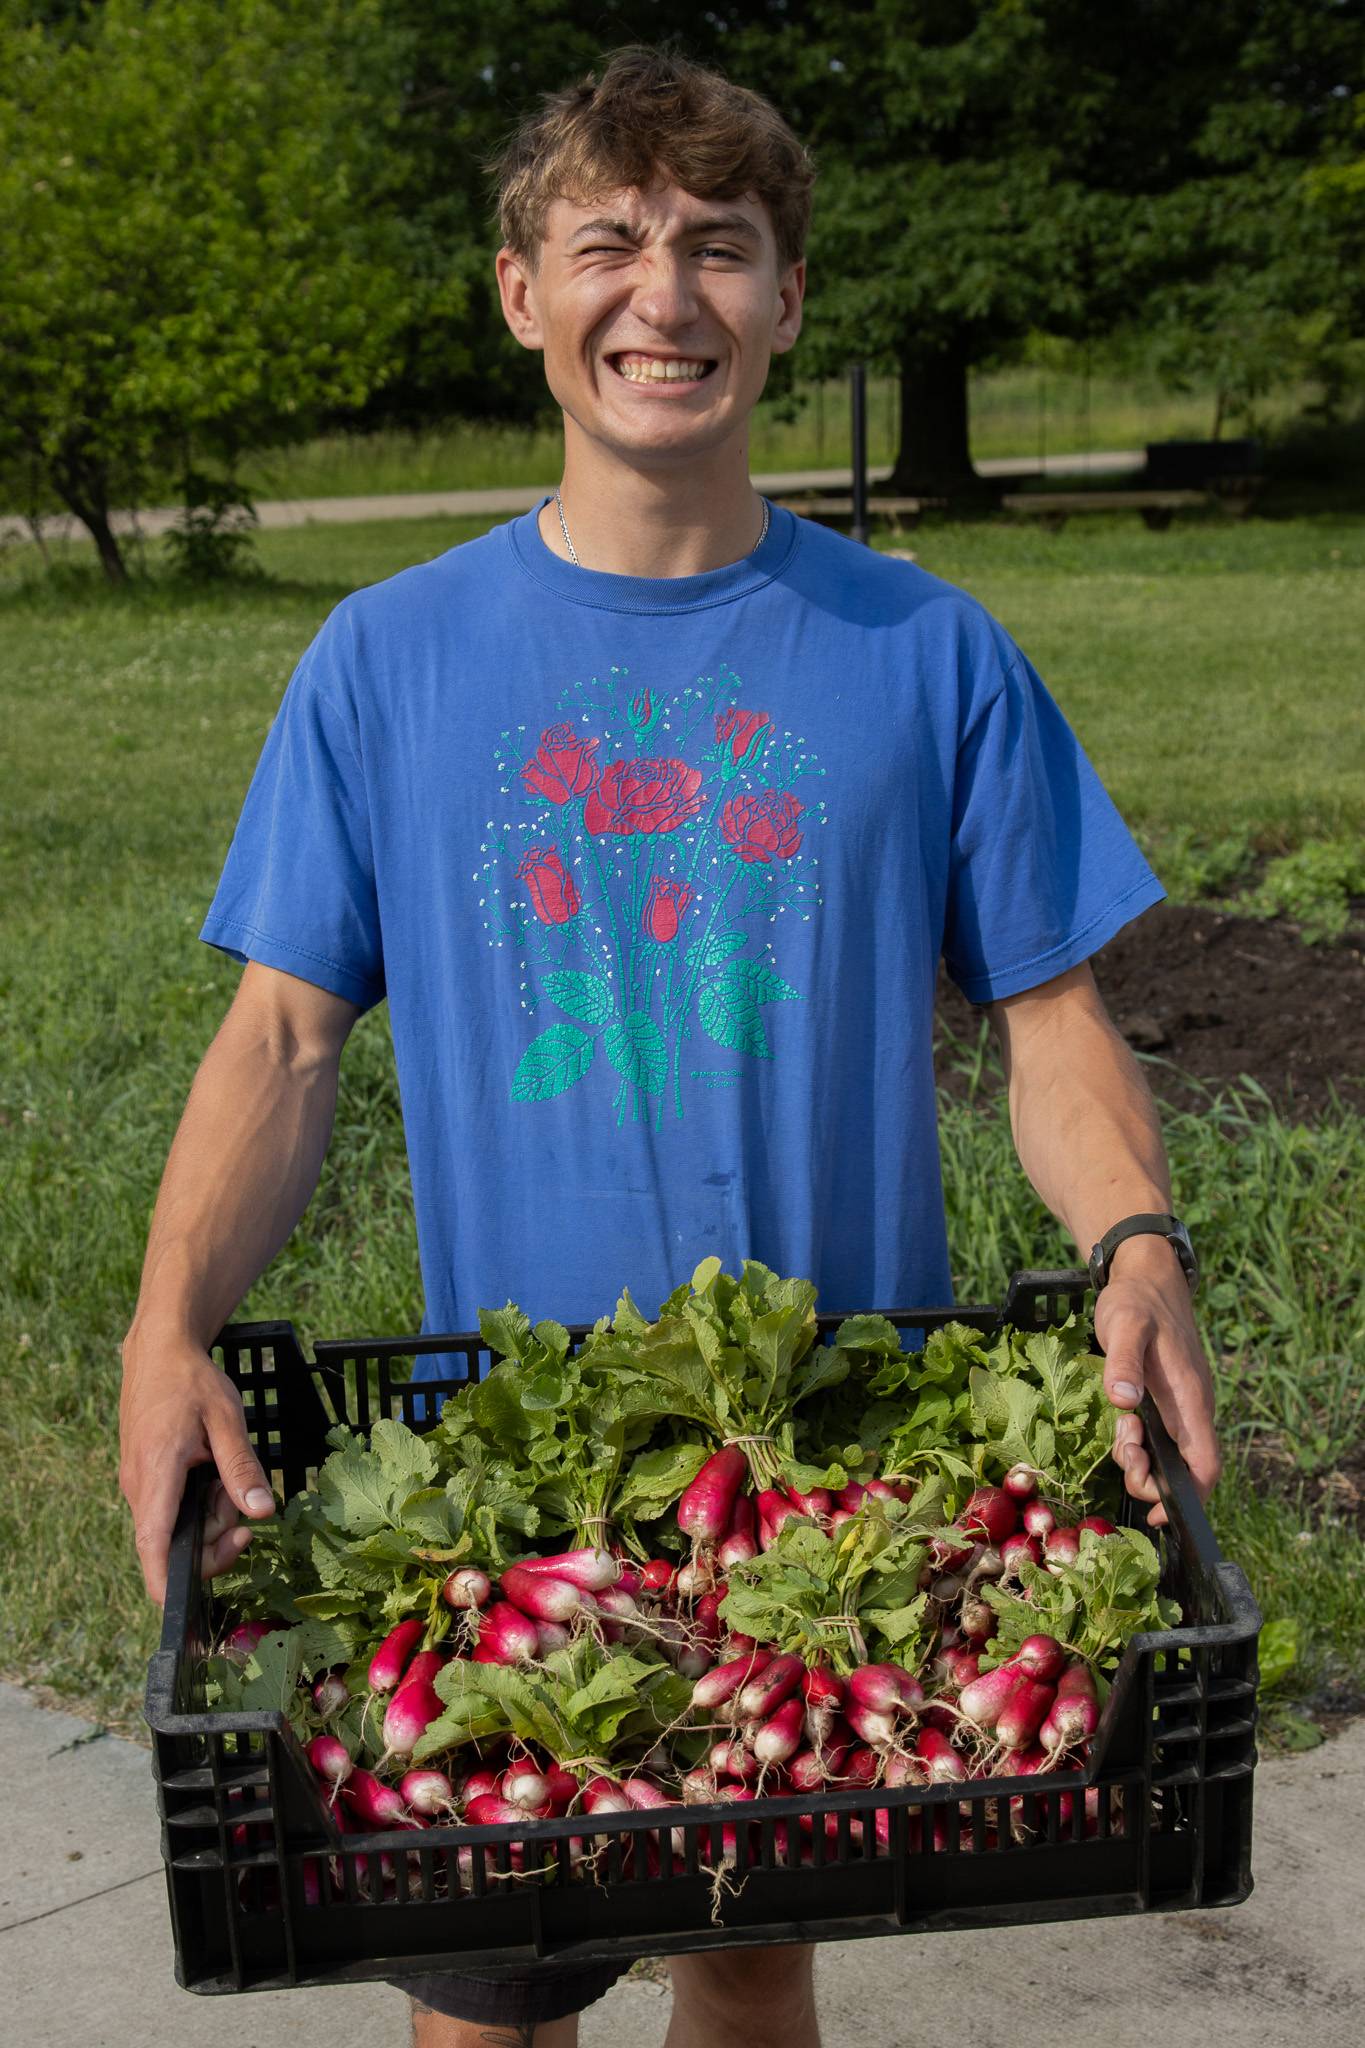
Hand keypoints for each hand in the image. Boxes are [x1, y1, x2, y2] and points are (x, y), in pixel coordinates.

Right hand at [119, 1330, 275, 1604]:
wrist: (158, 1350)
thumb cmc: (192, 1381)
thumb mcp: (226, 1419)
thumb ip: (242, 1468)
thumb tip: (261, 1513)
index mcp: (155, 1474)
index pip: (152, 1545)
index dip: (166, 1583)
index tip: (183, 1609)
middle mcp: (138, 1487)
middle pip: (168, 1546)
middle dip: (212, 1542)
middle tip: (243, 1513)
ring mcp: (137, 1485)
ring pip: (171, 1530)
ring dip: (206, 1521)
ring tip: (228, 1484)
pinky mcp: (144, 1480)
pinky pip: (168, 1513)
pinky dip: (195, 1509)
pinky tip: (213, 1480)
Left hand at [1091, 1238, 1219, 1527]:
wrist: (1144, 1274)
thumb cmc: (1137, 1300)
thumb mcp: (1125, 1324)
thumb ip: (1124, 1361)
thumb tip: (1125, 1401)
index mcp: (1191, 1398)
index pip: (1205, 1463)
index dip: (1189, 1497)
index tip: (1159, 1515)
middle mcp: (1191, 1409)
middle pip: (1183, 1468)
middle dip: (1149, 1475)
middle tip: (1122, 1445)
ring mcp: (1179, 1406)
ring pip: (1166, 1455)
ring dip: (1139, 1457)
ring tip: (1119, 1427)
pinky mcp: (1164, 1400)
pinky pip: (1156, 1438)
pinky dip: (1137, 1442)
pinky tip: (1120, 1423)